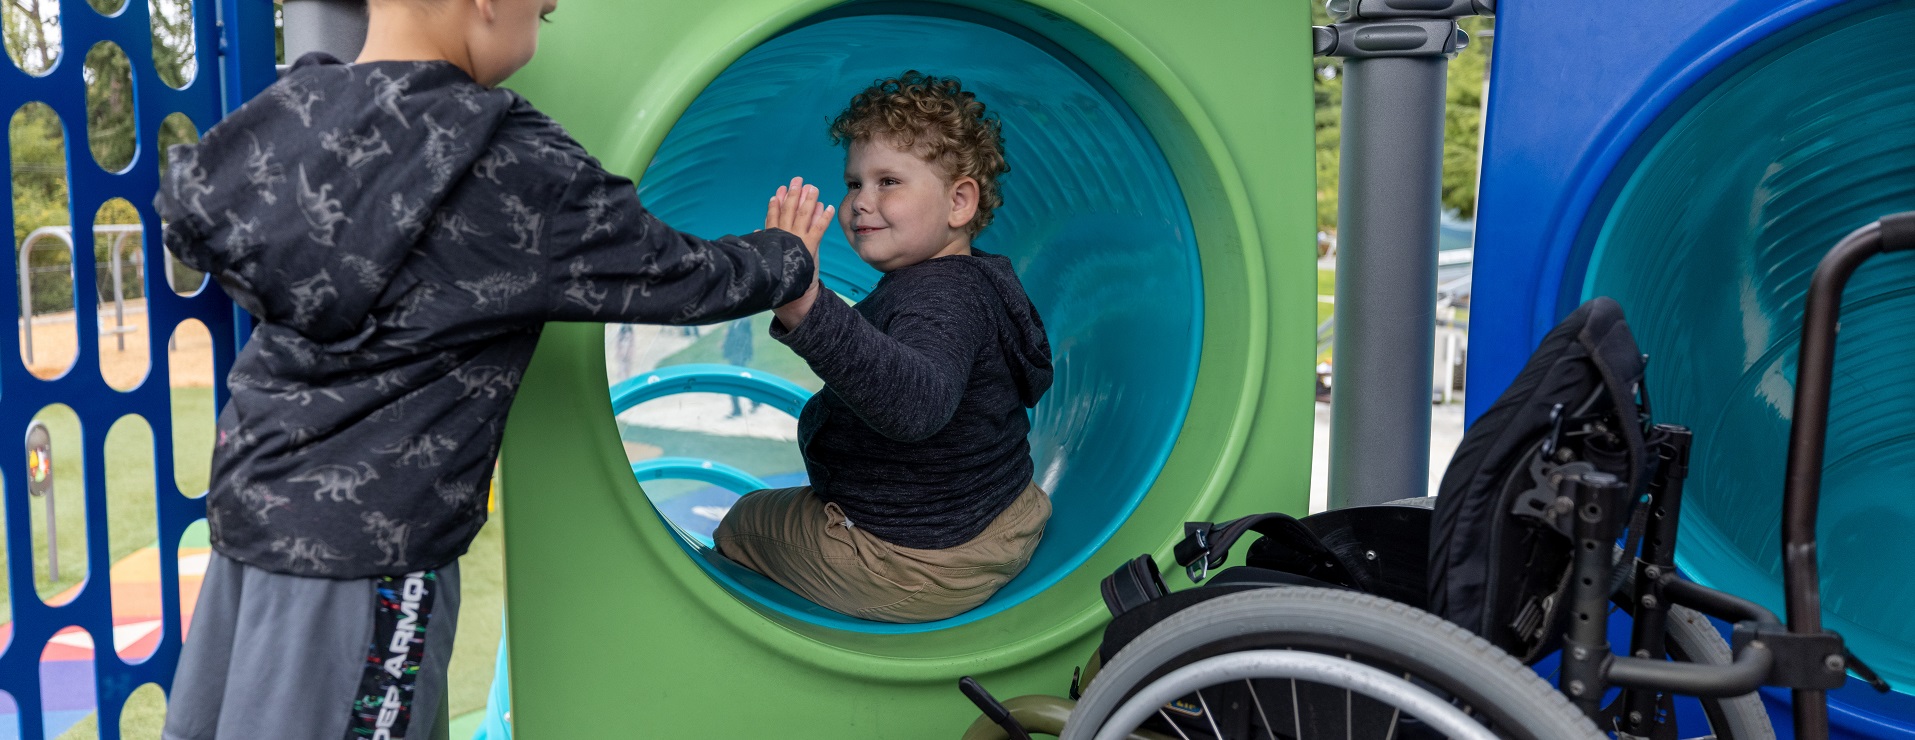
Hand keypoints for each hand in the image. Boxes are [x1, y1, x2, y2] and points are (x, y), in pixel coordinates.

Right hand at [766, 177, 831, 326]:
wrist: (790, 297)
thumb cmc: (778, 279)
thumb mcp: (767, 257)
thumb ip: (765, 241)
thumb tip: (758, 229)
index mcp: (772, 239)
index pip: (773, 216)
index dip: (777, 202)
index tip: (779, 190)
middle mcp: (784, 237)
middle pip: (788, 211)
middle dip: (793, 194)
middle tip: (798, 180)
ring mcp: (797, 240)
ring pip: (802, 215)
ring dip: (808, 200)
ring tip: (813, 188)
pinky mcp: (809, 247)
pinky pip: (818, 229)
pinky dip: (823, 217)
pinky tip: (828, 207)